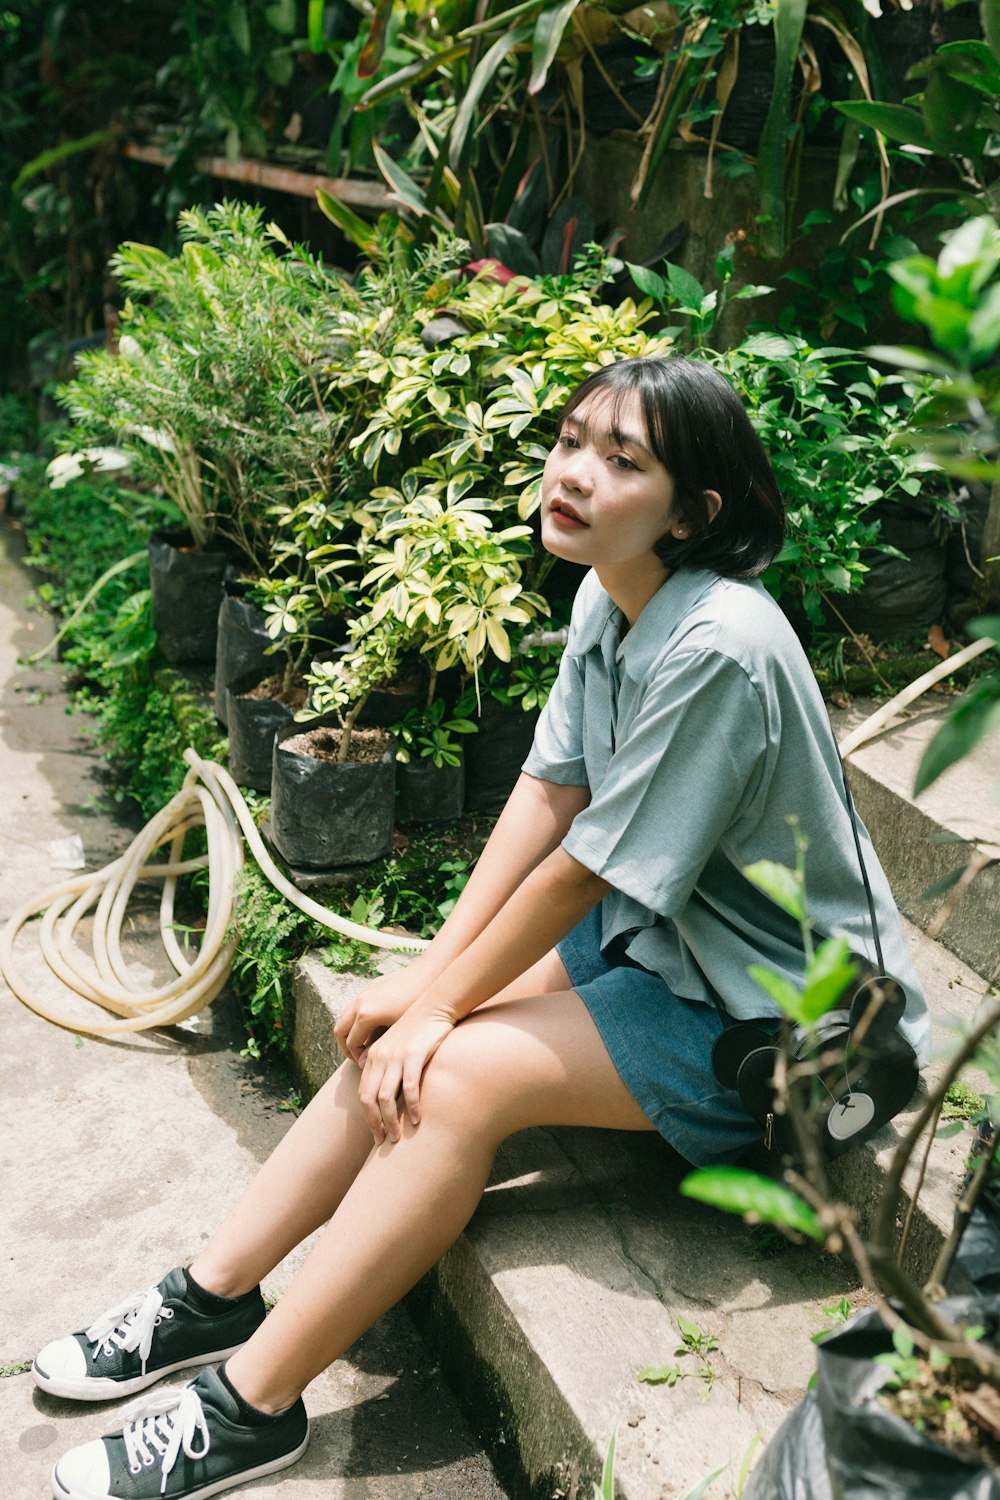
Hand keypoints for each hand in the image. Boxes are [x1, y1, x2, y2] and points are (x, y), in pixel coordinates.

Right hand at [334, 965, 427, 1065]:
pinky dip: (357, 1019)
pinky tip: (375, 1026)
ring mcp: (365, 992)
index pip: (351, 1043)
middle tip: (357, 1057)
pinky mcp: (373, 985)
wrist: (431, 974)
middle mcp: (360, 1002)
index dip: (355, 1057)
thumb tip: (363, 1063)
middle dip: (346, 1046)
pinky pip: (356, 1006)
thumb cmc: (419, 1006)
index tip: (364, 1066)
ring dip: (351, 1031)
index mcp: (365, 1015)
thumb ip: (378, 1046)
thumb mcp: (399, 1031)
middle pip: (340, 1030)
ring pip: (346, 1016)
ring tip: (365, 1044)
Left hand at [358, 1006, 454, 1143]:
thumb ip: (384, 1063)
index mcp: (373, 1056)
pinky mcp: (414, 1055)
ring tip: (397, 1139)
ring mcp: (396, 1056)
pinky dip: (412, 1106)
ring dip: (390, 1121)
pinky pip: (409, 1087)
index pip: (363, 1094)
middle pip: (369, 1098)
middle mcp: (380, 1057)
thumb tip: (377, 1085)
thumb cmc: (419, 1029)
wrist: (435, 1005)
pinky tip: (418, 1120)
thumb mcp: (396, 1044)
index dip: (368, 1117)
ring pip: (385, 1097)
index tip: (376, 1134)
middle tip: (383, 1143)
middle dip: (374, 1124)